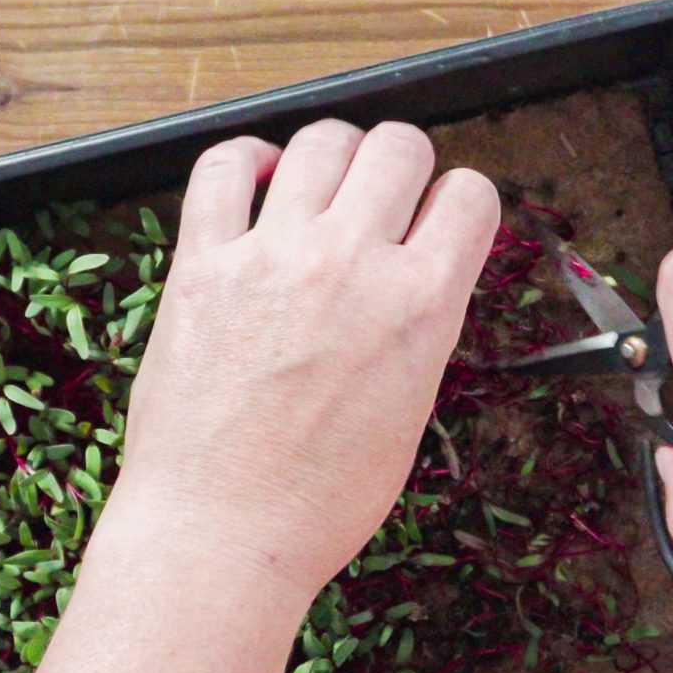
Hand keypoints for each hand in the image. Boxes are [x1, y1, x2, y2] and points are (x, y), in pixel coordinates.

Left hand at [112, 121, 498, 595]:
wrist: (222, 532)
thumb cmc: (319, 500)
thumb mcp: (411, 411)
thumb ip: (419, 330)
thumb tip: (413, 284)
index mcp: (422, 305)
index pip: (470, 196)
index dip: (462, 202)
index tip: (444, 217)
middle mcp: (353, 262)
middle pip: (399, 146)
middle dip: (404, 164)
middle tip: (387, 195)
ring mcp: (272, 254)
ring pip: (320, 141)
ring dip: (333, 154)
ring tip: (322, 186)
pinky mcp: (202, 262)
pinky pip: (222, 167)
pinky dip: (245, 159)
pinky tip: (255, 179)